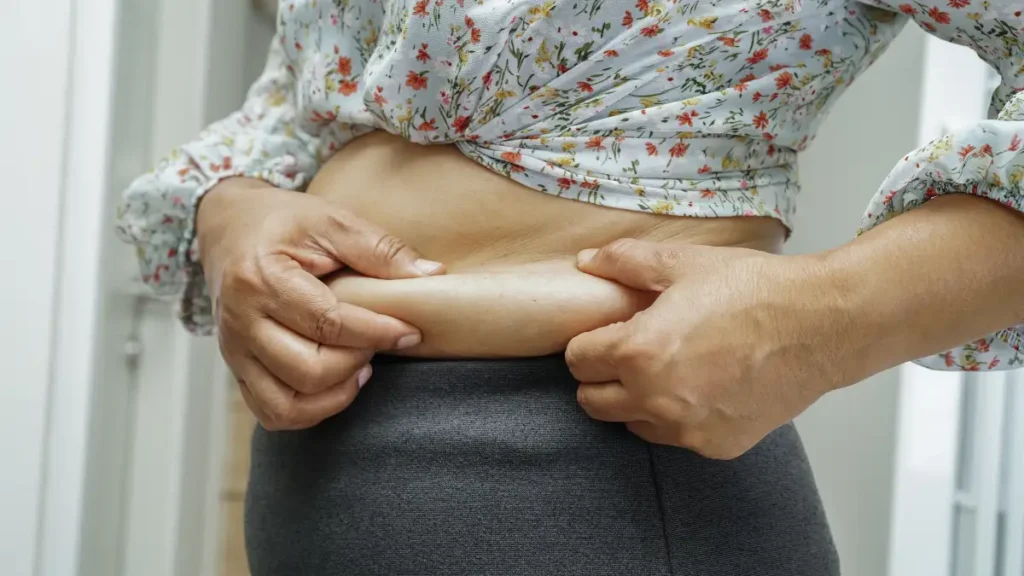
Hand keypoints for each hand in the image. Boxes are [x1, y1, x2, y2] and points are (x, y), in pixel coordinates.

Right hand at [197, 178, 444, 430]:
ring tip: (359, 365)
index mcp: (261, 278)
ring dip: (336, 394)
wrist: (228, 227)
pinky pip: (271, 412)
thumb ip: (381, 249)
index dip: (376, 332)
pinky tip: (335, 383)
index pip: (327, 323)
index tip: (409, 332)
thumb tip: (432, 275)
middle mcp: (239, 320)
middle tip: (378, 340)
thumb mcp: (332, 220)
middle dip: (356, 362)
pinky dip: (310, 410)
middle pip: (308, 370)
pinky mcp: (236, 369)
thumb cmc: (282, 222)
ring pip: (287, 404)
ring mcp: (233, 351)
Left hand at [565, 239, 853, 458]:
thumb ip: (625, 262)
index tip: (605, 334)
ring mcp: (686, 429)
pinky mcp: (715, 445)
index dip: (587, 343)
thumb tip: (587, 262)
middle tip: (627, 353)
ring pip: (630, 423)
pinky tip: (700, 386)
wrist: (820, 325)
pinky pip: (674, 436)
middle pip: (592, 402)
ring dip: (635, 400)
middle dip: (601, 376)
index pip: (578, 360)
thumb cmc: (755, 290)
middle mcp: (656, 399)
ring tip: (665, 368)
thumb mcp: (684, 263)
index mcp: (639, 352)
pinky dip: (676, 416)